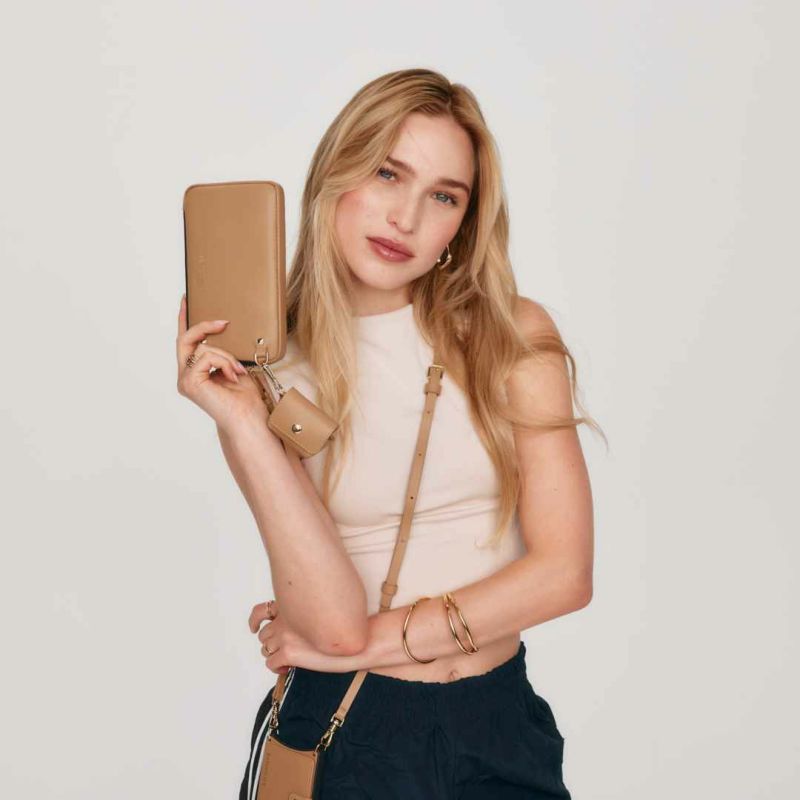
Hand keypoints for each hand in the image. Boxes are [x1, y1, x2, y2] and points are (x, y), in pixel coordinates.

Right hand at [175, 294, 269, 432]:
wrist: (248, 416)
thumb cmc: (244, 396)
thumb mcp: (234, 364)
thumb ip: (222, 351)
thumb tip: (222, 328)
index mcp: (195, 371)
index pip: (186, 341)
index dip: (184, 319)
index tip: (186, 299)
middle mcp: (185, 375)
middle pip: (185, 339)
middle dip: (204, 326)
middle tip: (224, 322)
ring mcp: (185, 380)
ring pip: (202, 348)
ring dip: (226, 356)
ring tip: (238, 371)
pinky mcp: (188, 382)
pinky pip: (206, 357)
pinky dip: (224, 363)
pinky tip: (232, 377)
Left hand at [249, 600, 367, 674]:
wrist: (358, 638)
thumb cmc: (347, 626)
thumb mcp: (324, 610)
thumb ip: (306, 612)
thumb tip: (298, 620)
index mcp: (293, 606)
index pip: (262, 610)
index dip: (255, 620)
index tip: (254, 626)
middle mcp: (286, 619)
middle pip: (264, 634)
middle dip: (272, 642)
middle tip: (283, 649)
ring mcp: (286, 636)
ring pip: (266, 649)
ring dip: (274, 655)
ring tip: (287, 660)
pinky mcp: (289, 653)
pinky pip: (271, 663)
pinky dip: (277, 668)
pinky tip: (287, 669)